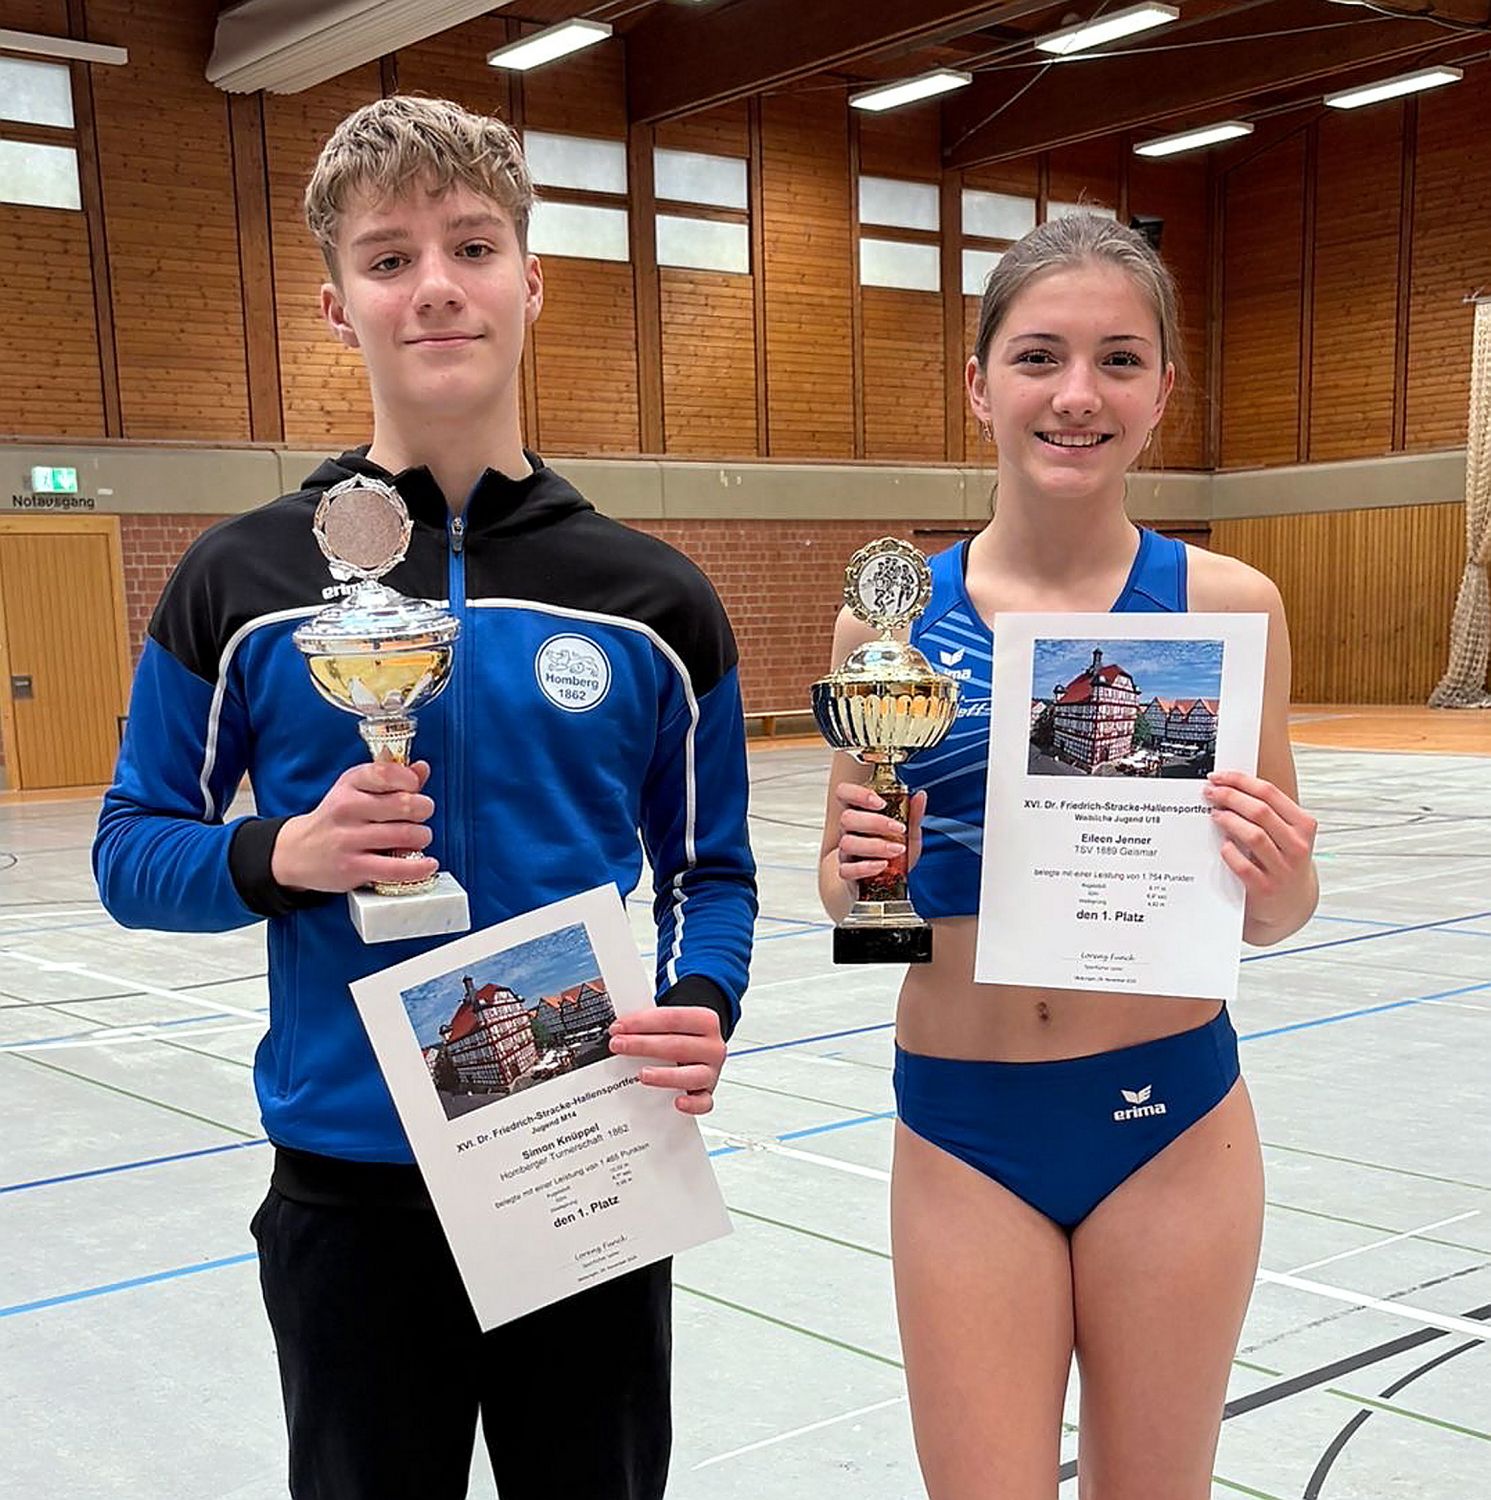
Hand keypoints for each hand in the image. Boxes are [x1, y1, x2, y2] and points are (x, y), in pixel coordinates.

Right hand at [271, 759, 436, 892]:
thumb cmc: (336, 819)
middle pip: (404, 805)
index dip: (410, 780)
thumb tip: (422, 769)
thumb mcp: (355, 790)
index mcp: (350, 784)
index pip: (387, 772)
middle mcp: (347, 809)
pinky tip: (429, 864)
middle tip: (421, 815)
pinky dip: (419, 867)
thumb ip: (391, 779)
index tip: (415, 787)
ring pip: (405, 835)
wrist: (296, 852)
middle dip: (423, 809)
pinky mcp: (353, 868)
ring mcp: (349, 839)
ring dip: (422, 837)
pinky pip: (396, 868)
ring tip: (417, 838)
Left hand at [607, 1006, 725, 1115]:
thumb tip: (619, 1028)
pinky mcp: (706, 1094)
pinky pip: (703, 1102)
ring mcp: (711, 1072)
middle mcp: (711, 1047)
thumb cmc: (679, 1037)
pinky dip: (692, 1104)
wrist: (698, 1052)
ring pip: (692, 1075)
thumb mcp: (669, 1023)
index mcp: (705, 1021)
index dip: (643, 1022)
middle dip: (643, 1045)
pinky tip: (677, 1102)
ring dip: (665, 1075)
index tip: (619, 1027)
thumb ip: (649, 1024)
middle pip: (677, 1046)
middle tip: (618, 1046)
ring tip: (641, 1075)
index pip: (673, 1018)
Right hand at [832, 782, 926, 884]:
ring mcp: (845, 853)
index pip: (844, 793)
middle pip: (847, 818)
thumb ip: (913, 816)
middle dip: (875, 822)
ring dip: (875, 845)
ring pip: (847, 843)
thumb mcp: (908, 835)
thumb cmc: (893, 856)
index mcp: (859, 814)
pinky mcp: (846, 873)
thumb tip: (920, 796)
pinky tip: (883, 866)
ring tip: (897, 850)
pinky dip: (866, 867)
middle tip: (899, 829)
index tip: (880, 802)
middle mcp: (848, 831)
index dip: (857, 793)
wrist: (882, 887)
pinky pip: (847, 870)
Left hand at [1205, 770, 1316, 932]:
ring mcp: (1282, 869)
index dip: (1240, 781)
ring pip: (1254, 835)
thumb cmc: (1283, 862)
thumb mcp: (1286, 834)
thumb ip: (1268, 813)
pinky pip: (1243, 865)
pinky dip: (1230, 852)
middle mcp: (1296, 846)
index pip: (1270, 793)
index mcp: (1303, 826)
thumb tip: (1230, 786)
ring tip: (1215, 815)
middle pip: (1260, 811)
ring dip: (1229, 821)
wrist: (1291, 904)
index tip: (1220, 777)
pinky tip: (1223, 846)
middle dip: (1230, 797)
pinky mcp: (1266, 888)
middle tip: (1211, 793)